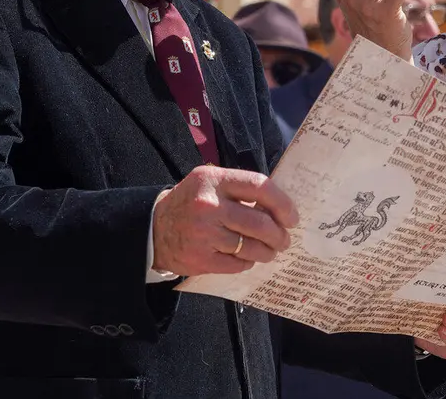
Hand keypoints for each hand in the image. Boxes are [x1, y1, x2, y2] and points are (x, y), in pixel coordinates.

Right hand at [152, 166, 298, 275]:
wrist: (153, 228)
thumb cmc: (191, 203)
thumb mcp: (210, 182)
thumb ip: (241, 189)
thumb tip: (279, 207)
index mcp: (214, 180)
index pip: (260, 186)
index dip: (283, 204)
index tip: (292, 217)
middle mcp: (209, 205)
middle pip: (260, 223)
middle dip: (279, 235)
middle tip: (284, 240)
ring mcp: (204, 234)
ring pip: (251, 247)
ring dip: (266, 252)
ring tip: (269, 251)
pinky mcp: (200, 259)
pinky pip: (237, 264)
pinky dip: (247, 262)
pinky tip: (246, 258)